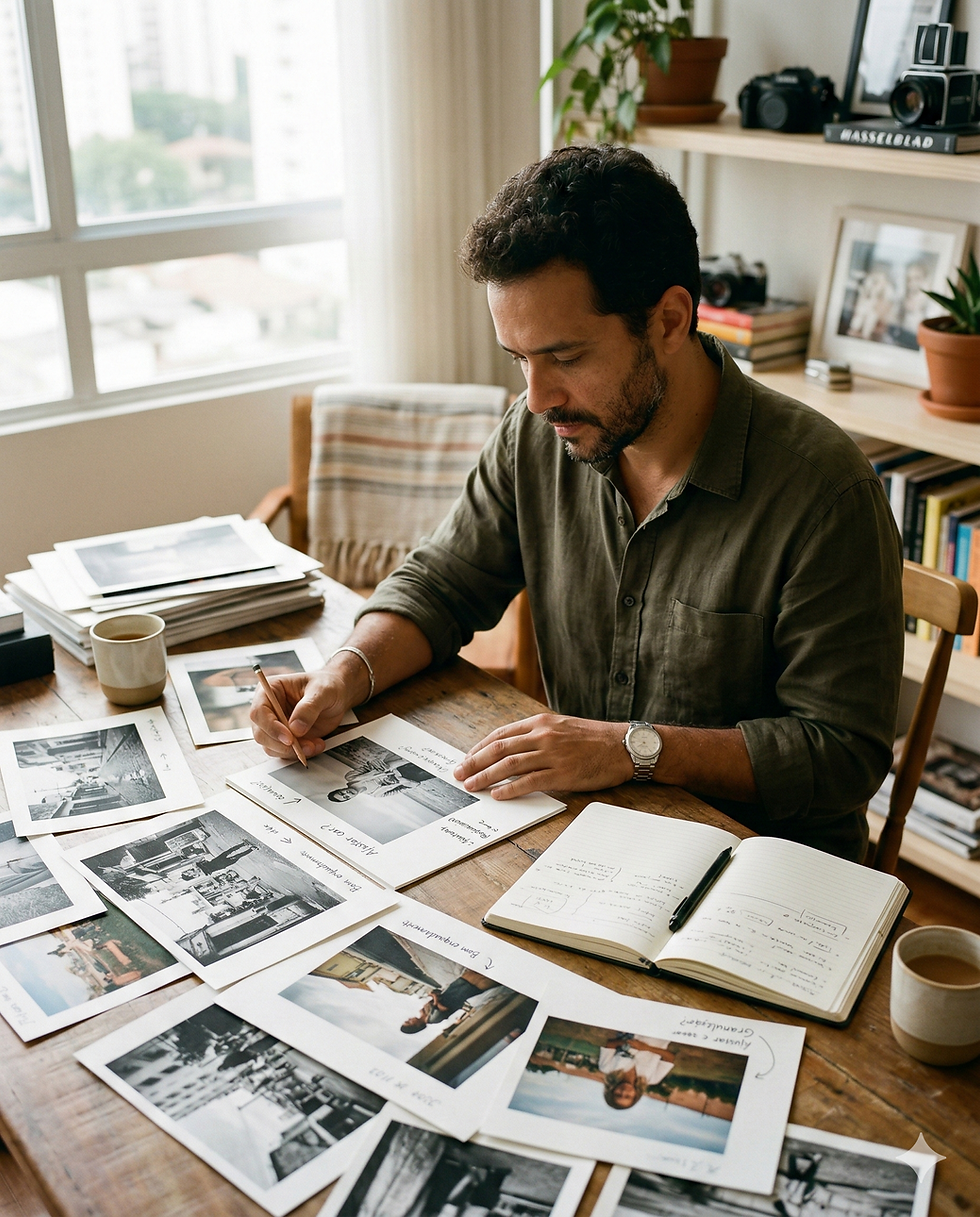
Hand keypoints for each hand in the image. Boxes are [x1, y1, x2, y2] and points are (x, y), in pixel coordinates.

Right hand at [249, 670, 350, 758]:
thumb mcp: (322, 691)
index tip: (289, 738)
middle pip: (261, 733)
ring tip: (314, 745)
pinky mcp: (286, 738)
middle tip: (304, 746)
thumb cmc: (327, 685)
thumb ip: (309, 708)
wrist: (338, 695)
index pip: (259, 712)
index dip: (271, 727)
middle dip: (282, 744)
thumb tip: (296, 728)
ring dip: (292, 751)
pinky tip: (315, 745)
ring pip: (271, 746)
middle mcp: (269, 709)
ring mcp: (276, 725)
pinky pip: (285, 752)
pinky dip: (299, 753)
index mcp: (271, 690)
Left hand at [453, 713, 632, 798]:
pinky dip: (511, 789)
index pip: (500, 735)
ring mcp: (552, 754)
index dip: (480, 748)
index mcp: (540, 723)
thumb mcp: (562, 727)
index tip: (467, 759)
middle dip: (474, 762)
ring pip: (509, 765)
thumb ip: (538, 735)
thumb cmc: (594, 738)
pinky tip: (498, 795)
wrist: (623, 746)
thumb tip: (512, 750)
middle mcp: (543, 736)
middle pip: (499, 749)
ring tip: (472, 786)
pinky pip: (530, 781)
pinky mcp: (563, 773)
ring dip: (486, 776)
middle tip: (458, 774)